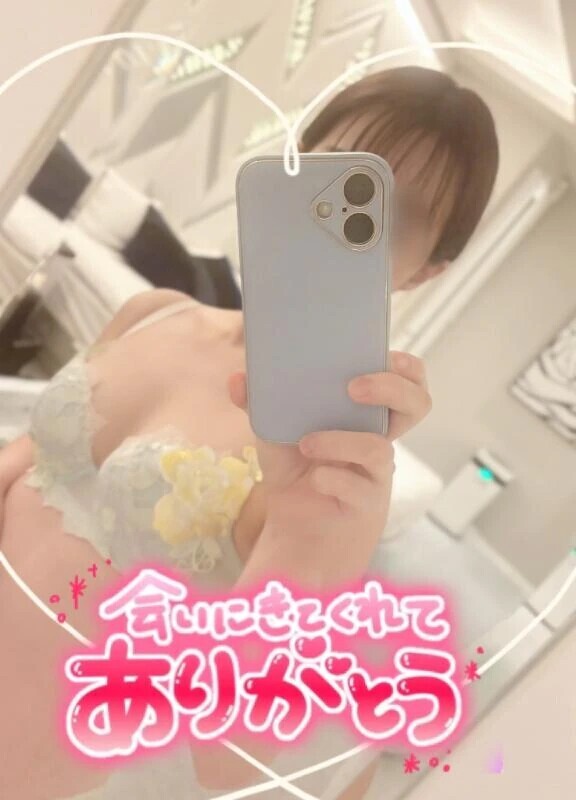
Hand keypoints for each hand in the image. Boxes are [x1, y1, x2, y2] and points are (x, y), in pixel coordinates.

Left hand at [227, 351, 430, 533]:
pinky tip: (313, 479)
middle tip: (353, 388)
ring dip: (341, 441)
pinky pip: (359, 488)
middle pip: (418, 405)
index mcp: (367, 414)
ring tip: (306, 443)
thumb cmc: (297, 468)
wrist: (297, 525)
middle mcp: (380, 438)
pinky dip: (331, 479)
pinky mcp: (366, 503)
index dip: (406, 367)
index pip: (408, 381)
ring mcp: (376, 472)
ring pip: (380, 449)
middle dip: (391, 389)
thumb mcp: (275, 431)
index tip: (386, 354)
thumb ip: (260, 404)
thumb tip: (238, 380)